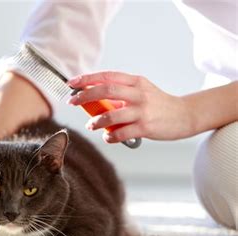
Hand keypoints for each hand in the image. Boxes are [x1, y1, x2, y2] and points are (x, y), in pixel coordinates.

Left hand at [68, 71, 194, 142]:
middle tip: (73, 102)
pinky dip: (110, 136)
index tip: (72, 83)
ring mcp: (142, 111)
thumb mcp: (141, 92)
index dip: (87, 79)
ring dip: (96, 121)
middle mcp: (138, 94)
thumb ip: (120, 95)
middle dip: (85, 96)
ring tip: (91, 125)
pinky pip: (121, 133)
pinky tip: (108, 137)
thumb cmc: (158, 104)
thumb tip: (94, 101)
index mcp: (135, 82)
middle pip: (106, 91)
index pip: (107, 76)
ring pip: (111, 115)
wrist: (185, 115)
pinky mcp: (146, 127)